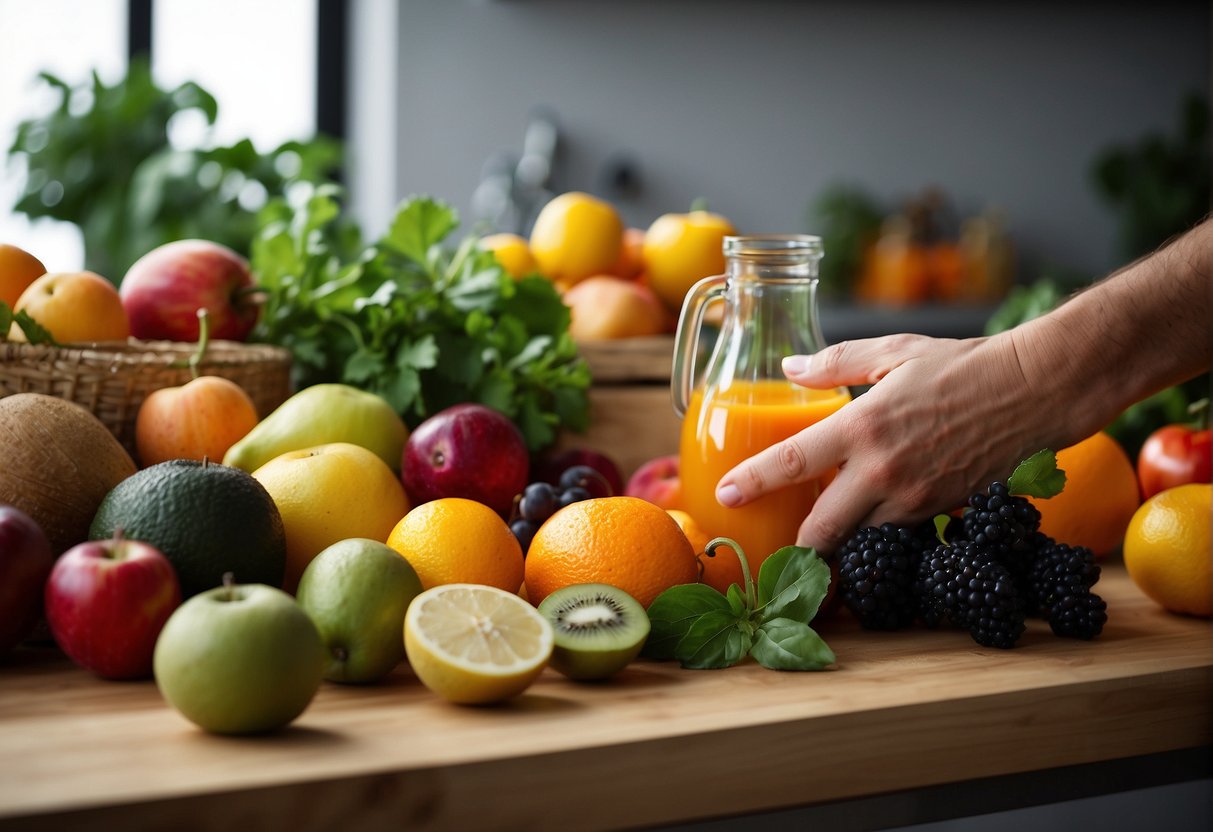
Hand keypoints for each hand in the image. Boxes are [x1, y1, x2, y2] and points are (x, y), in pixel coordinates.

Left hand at [713, 332, 1042, 553]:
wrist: (1031, 393)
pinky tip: (858, 524)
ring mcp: (912, 498)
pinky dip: (868, 534)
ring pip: (856, 539)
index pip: (793, 462)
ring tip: (807, 541)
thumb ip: (834, 363)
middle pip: (821, 528)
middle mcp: (883, 471)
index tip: (724, 494)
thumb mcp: (893, 352)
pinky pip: (889, 533)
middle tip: (767, 547)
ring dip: (831, 544)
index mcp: (863, 426)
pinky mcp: (936, 512)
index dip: (753, 482)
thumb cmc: (960, 366)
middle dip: (791, 546)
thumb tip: (788, 369)